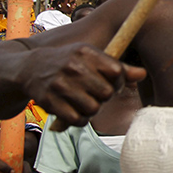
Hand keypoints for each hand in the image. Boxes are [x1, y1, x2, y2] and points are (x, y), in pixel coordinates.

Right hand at [21, 43, 145, 126]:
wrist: (30, 68)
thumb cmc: (69, 62)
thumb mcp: (91, 57)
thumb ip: (118, 66)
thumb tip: (142, 74)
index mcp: (85, 52)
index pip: (116, 72)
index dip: (119, 81)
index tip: (113, 83)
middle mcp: (72, 67)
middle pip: (107, 93)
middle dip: (105, 97)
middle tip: (97, 94)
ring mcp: (60, 84)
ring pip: (93, 108)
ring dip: (92, 109)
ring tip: (85, 101)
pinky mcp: (50, 102)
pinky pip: (77, 120)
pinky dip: (80, 120)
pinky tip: (75, 111)